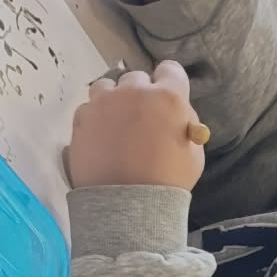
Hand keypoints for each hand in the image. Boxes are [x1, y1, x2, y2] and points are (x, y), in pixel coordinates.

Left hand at [67, 60, 205, 193]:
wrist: (127, 206)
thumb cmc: (168, 182)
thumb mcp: (194, 153)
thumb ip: (186, 124)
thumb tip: (178, 112)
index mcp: (169, 97)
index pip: (171, 69)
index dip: (169, 84)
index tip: (165, 98)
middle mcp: (135, 91)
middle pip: (137, 79)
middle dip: (140, 95)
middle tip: (140, 120)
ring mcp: (105, 102)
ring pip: (108, 86)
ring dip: (113, 99)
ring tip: (115, 124)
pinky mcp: (82, 117)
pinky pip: (89, 107)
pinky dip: (94, 117)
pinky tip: (100, 137)